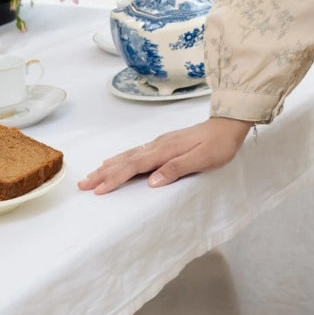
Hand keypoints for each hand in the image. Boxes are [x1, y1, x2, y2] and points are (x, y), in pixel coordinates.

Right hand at [78, 117, 254, 193]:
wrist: (229, 124)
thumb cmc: (219, 145)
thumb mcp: (203, 160)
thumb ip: (177, 169)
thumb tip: (151, 181)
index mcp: (165, 151)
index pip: (135, 166)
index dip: (115, 178)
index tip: (98, 190)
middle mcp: (158, 145)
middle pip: (126, 160)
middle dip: (104, 173)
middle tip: (83, 184)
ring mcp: (160, 142)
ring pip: (129, 155)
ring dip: (109, 165)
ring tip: (92, 174)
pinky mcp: (164, 143)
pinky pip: (136, 152)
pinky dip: (121, 158)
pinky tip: (115, 160)